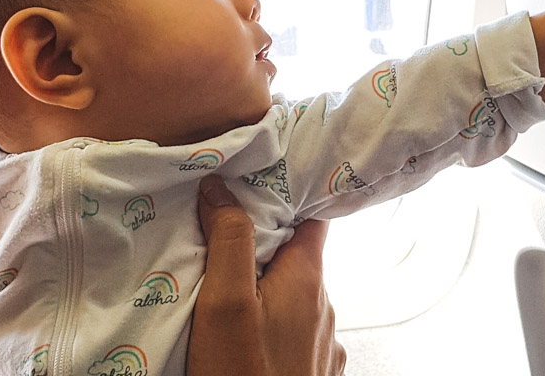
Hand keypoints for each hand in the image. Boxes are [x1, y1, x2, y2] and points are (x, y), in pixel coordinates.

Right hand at [188, 175, 345, 375]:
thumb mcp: (225, 303)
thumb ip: (228, 241)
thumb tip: (220, 187)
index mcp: (308, 281)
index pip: (312, 219)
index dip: (285, 200)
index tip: (254, 189)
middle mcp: (325, 309)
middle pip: (298, 257)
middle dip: (263, 245)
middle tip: (220, 239)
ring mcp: (323, 346)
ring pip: (294, 297)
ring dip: (266, 287)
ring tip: (226, 289)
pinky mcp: (312, 373)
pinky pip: (293, 332)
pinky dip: (271, 322)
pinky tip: (243, 336)